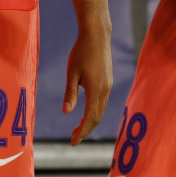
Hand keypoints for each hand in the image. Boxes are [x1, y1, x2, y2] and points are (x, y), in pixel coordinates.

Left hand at [63, 23, 112, 144]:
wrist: (97, 34)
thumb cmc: (82, 51)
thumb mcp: (72, 72)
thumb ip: (70, 93)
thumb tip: (66, 112)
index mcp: (96, 90)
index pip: (90, 118)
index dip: (82, 132)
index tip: (73, 142)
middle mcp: (105, 90)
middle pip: (97, 117)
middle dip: (86, 130)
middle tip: (73, 138)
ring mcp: (108, 85)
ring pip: (100, 110)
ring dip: (90, 121)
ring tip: (77, 128)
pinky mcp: (108, 80)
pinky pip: (102, 102)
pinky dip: (94, 111)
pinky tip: (86, 111)